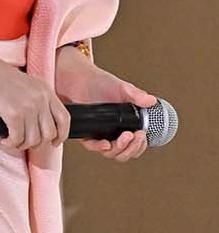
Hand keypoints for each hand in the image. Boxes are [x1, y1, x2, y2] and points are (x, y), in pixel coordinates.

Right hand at [0, 37, 69, 151]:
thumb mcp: (24, 86)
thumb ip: (34, 100)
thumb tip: (36, 124)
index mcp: (45, 90)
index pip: (64, 118)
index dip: (61, 135)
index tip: (53, 142)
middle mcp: (40, 97)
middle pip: (49, 133)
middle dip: (36, 143)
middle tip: (22, 141)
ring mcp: (28, 105)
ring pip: (33, 139)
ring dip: (21, 145)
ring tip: (10, 140)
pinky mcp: (13, 112)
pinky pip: (18, 138)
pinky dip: (10, 143)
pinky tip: (3, 139)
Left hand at [55, 47, 155, 161]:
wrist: (81, 79)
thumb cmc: (101, 84)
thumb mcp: (122, 89)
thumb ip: (137, 95)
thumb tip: (150, 101)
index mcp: (125, 126)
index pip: (136, 145)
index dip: (140, 145)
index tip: (143, 135)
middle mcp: (113, 133)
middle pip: (125, 153)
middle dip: (133, 148)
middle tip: (136, 136)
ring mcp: (100, 135)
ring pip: (111, 153)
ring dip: (121, 148)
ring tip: (126, 136)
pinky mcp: (85, 133)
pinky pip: (93, 146)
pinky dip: (100, 147)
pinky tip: (106, 144)